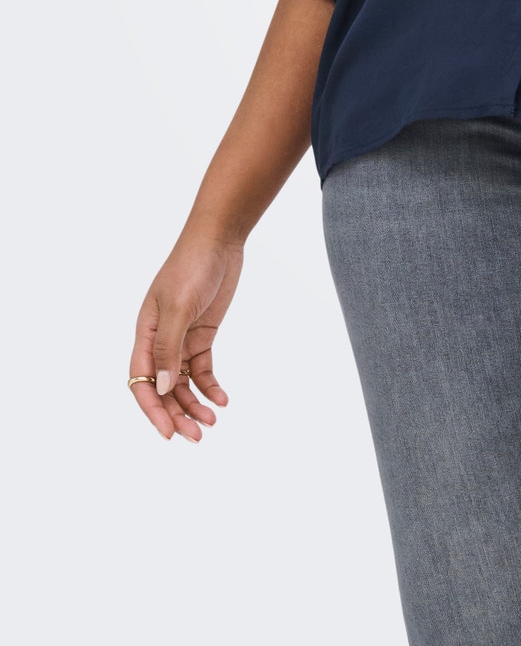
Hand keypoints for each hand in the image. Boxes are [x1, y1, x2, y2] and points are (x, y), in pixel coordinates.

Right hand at [129, 228, 242, 440]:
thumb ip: (169, 348)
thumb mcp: (178, 306)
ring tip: (212, 422)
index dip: (153, 409)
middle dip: (176, 414)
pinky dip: (211, 386)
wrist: (219, 240)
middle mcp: (159, 340)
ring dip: (194, 404)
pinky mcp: (202, 334)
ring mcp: (181, 338)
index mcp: (144, 334)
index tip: (168, 433)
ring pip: (183, 383)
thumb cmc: (191, 266)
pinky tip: (223, 399)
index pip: (142, 381)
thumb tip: (164, 388)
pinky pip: (203, 368)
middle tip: (196, 437)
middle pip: (163, 388)